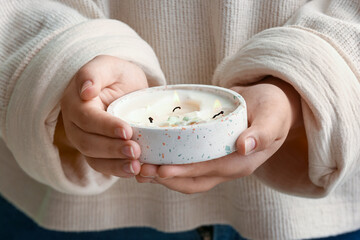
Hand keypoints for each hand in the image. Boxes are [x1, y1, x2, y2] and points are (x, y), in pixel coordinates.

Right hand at [60, 55, 147, 177]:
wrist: (125, 88)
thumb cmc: (116, 75)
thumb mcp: (108, 66)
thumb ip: (94, 73)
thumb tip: (85, 91)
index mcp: (75, 103)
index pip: (87, 118)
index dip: (105, 126)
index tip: (127, 130)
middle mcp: (76, 126)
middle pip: (88, 143)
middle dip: (112, 149)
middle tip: (135, 151)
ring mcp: (85, 141)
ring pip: (95, 159)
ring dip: (115, 165)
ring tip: (136, 167)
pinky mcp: (98, 153)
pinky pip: (104, 166)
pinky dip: (119, 171)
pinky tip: (135, 171)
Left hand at [136, 77, 302, 192]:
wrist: (271, 106)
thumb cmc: (273, 108)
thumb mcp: (272, 116)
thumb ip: (262, 132)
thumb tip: (244, 146)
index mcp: (242, 162)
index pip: (210, 170)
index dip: (185, 172)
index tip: (162, 170)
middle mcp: (228, 168)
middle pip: (194, 180)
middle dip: (166, 178)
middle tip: (140, 170)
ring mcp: (218, 163)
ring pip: (188, 178)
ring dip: (163, 176)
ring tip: (139, 168)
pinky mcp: (210, 155)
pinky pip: (188, 166)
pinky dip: (169, 165)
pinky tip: (152, 158)